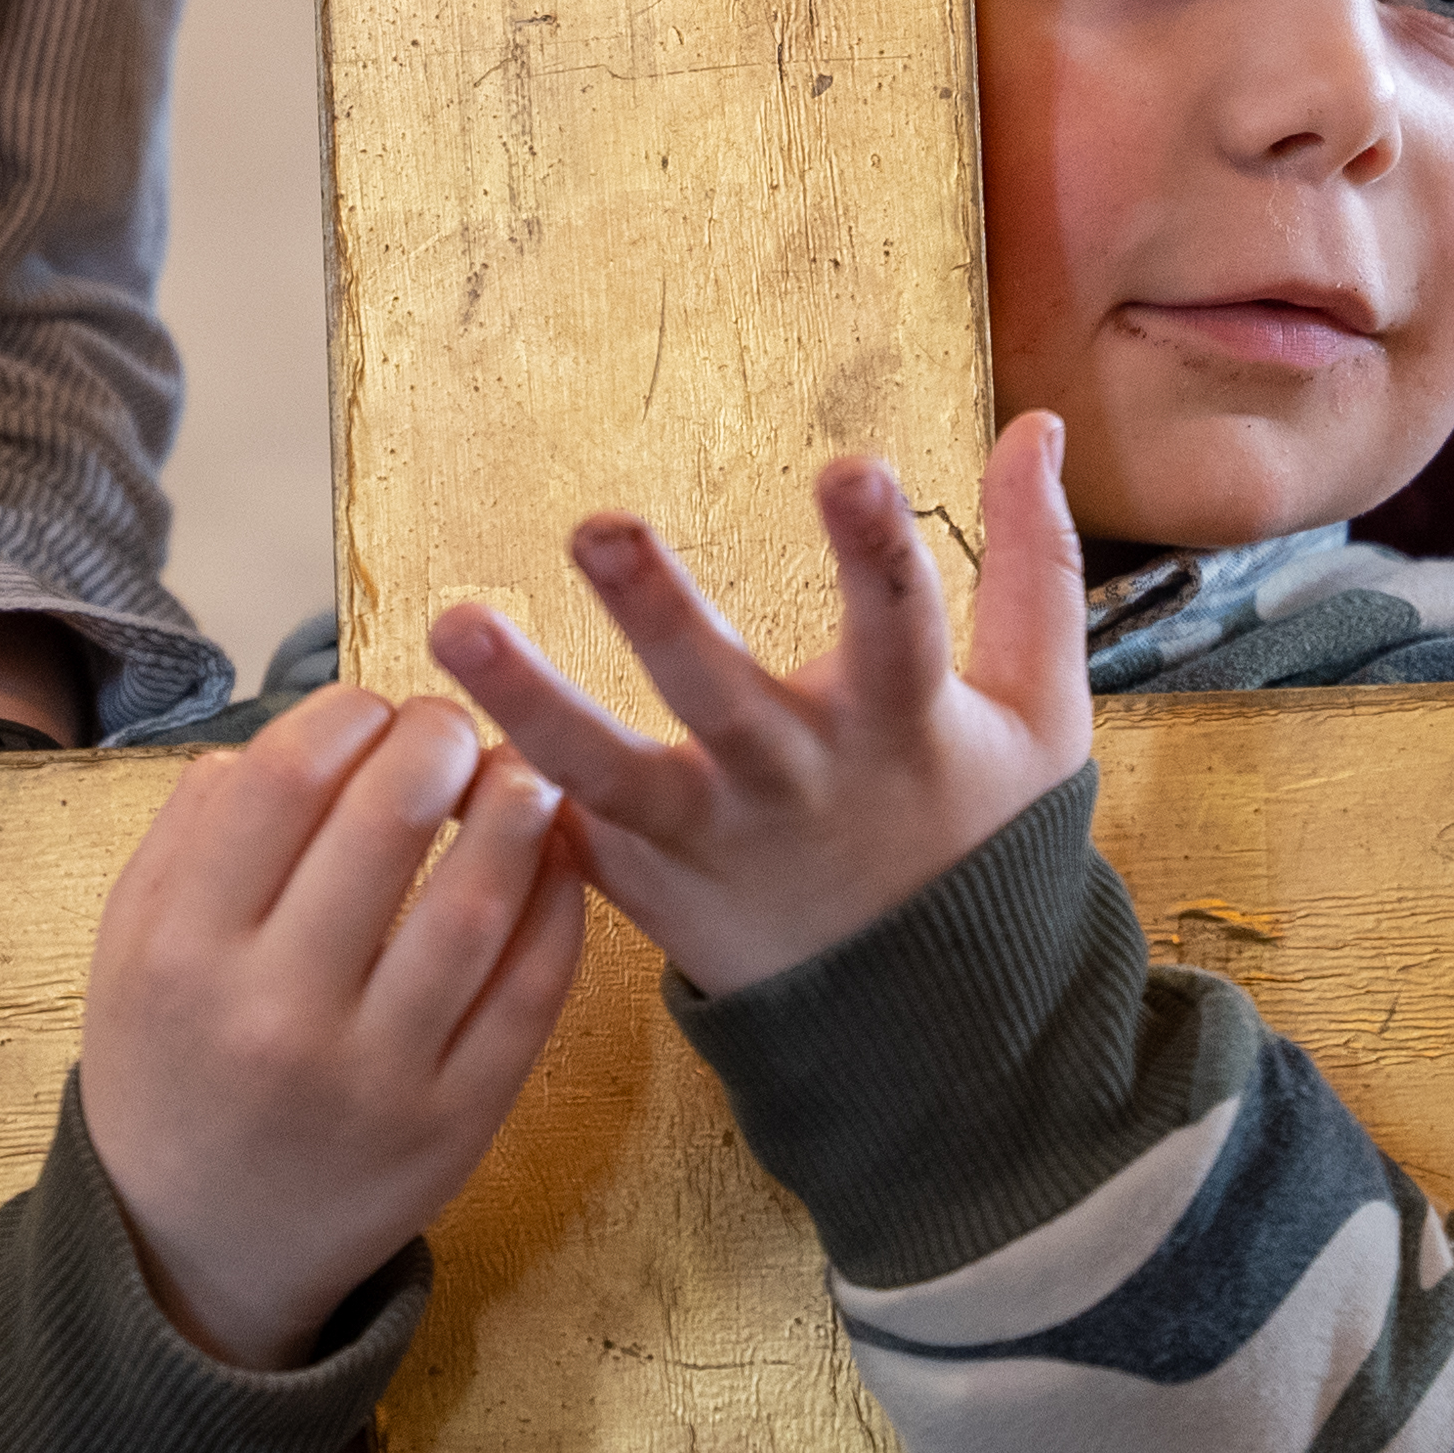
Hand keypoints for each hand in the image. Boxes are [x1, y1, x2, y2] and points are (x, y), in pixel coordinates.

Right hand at [80, 686, 589, 1368]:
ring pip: (479, 900)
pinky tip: (557, 856)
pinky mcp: (457, 1124)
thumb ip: (185, 836)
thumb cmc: (171, 1069)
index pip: (284, 782)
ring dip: (519, 807)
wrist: (200, 1253)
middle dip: (439, 739)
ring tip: (522, 773)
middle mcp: (279, 1013)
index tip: (371, 710)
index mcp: (186, 955)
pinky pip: (533, 990)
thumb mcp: (129, 951)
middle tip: (452, 727)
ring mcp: (379, 1076)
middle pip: (389, 820)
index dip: (346, 714)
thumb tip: (282, 737)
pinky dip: (559, 903)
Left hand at [427, 409, 1087, 997]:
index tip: (849, 468)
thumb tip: (1033, 423)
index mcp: (903, 725)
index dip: (875, 547)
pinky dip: (497, 797)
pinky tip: (414, 739)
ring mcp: (713, 842)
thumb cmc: (983, 841)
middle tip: (596, 525)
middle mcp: (798, 782)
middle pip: (722, 692)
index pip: (899, 623)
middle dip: (659, 609)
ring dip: (527, 700)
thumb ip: (1034, 562)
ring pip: (609, 771)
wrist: (932, 1029)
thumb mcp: (1040, 711)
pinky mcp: (649, 886)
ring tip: (453, 623)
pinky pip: (564, 837)